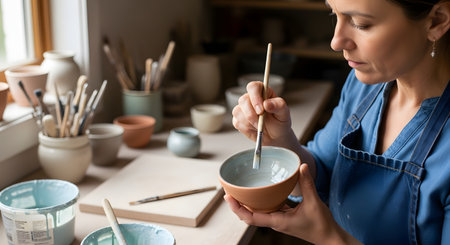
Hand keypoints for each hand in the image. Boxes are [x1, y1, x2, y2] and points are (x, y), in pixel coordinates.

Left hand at [224, 164, 361, 244]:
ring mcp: (279, 220)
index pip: (251, 218)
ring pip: (258, 212)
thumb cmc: (321, 225)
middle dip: (238, 205)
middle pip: (250, 215)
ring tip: (239, 191)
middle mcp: (275, 221)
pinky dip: (261, 202)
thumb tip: (302, 166)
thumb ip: (307, 184)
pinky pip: (268, 209)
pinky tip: (260, 192)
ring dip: (248, 204)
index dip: (238, 209)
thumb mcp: (314, 202)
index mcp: (278, 221)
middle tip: (228, 191)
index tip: (229, 198)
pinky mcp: (284, 217)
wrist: (329, 237)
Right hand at [232, 81, 295, 147]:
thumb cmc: (280, 121)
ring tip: (260, 127)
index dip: (255, 97)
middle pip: (243, 100)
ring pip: (238, 112)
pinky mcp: (237, 118)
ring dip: (250, 123)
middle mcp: (250, 97)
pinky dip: (247, 129)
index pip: (253, 87)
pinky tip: (255, 129)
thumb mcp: (284, 113)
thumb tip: (267, 103)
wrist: (275, 136)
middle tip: (260, 123)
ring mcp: (242, 108)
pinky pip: (237, 122)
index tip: (261, 110)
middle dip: (251, 114)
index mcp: (262, 91)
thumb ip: (278, 105)